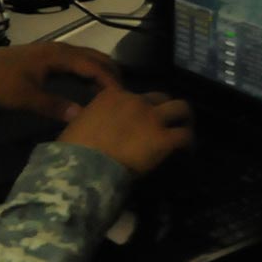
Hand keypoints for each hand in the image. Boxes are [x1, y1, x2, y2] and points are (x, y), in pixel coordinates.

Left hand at [0, 43, 120, 122]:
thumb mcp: (25, 97)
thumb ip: (53, 106)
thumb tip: (81, 116)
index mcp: (58, 55)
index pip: (93, 66)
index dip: (110, 80)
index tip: (123, 96)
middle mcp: (60, 49)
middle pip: (95, 58)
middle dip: (111, 73)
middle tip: (124, 94)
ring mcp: (53, 52)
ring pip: (87, 58)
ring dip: (101, 71)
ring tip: (111, 91)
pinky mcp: (47, 58)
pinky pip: (77, 62)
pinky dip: (90, 71)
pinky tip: (90, 86)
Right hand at [58, 87, 193, 176]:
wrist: (82, 167)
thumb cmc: (73, 151)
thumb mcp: (79, 123)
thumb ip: (93, 117)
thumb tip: (93, 122)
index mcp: (113, 96)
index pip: (134, 94)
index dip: (139, 106)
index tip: (140, 117)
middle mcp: (136, 101)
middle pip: (160, 97)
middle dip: (163, 109)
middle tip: (165, 122)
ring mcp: (152, 118)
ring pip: (181, 108)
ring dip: (185, 118)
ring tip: (186, 128)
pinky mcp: (163, 138)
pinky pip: (185, 135)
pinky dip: (189, 142)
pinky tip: (187, 150)